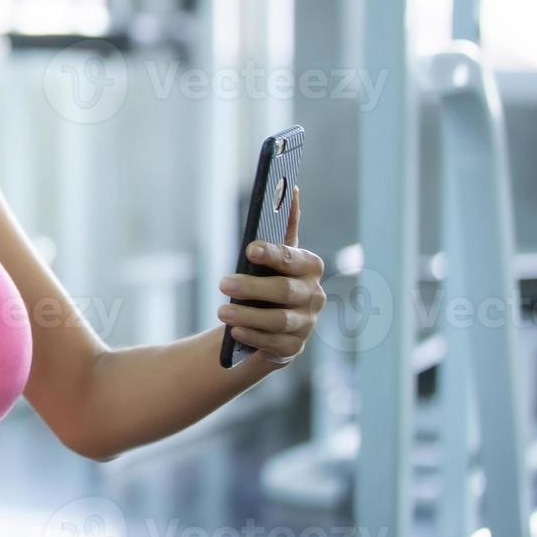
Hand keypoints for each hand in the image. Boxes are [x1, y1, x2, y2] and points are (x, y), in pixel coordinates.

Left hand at [217, 186, 325, 367]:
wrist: (272, 323)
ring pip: (279, 320)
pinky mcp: (294, 347)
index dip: (272, 254)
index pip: (293, 258)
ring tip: (222, 311)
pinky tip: (234, 330)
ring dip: (248, 315)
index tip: (249, 248)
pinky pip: (274, 343)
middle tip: (222, 283)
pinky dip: (253, 336)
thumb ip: (284, 226)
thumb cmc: (271, 279)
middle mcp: (314, 295)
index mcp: (310, 266)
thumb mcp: (276, 255)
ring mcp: (307, 323)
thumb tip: (292, 189)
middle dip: (252, 287)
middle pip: (284, 291)